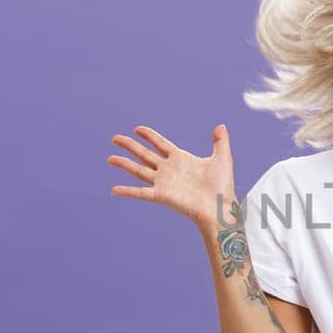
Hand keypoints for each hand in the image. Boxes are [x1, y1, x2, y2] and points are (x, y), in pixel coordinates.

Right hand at [107, 124, 236, 224]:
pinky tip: (114, 189)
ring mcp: (163, 182)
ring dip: (124, 164)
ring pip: (138, 170)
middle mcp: (169, 170)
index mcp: (181, 159)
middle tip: (115, 138)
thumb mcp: (222, 158)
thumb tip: (221, 126)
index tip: (137, 128)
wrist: (220, 206)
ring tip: (110, 158)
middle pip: (144, 154)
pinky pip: (141, 192)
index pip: (160, 144)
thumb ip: (220, 141)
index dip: (149, 136)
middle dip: (130, 146)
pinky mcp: (161, 195)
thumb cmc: (222, 186)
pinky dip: (128, 191)